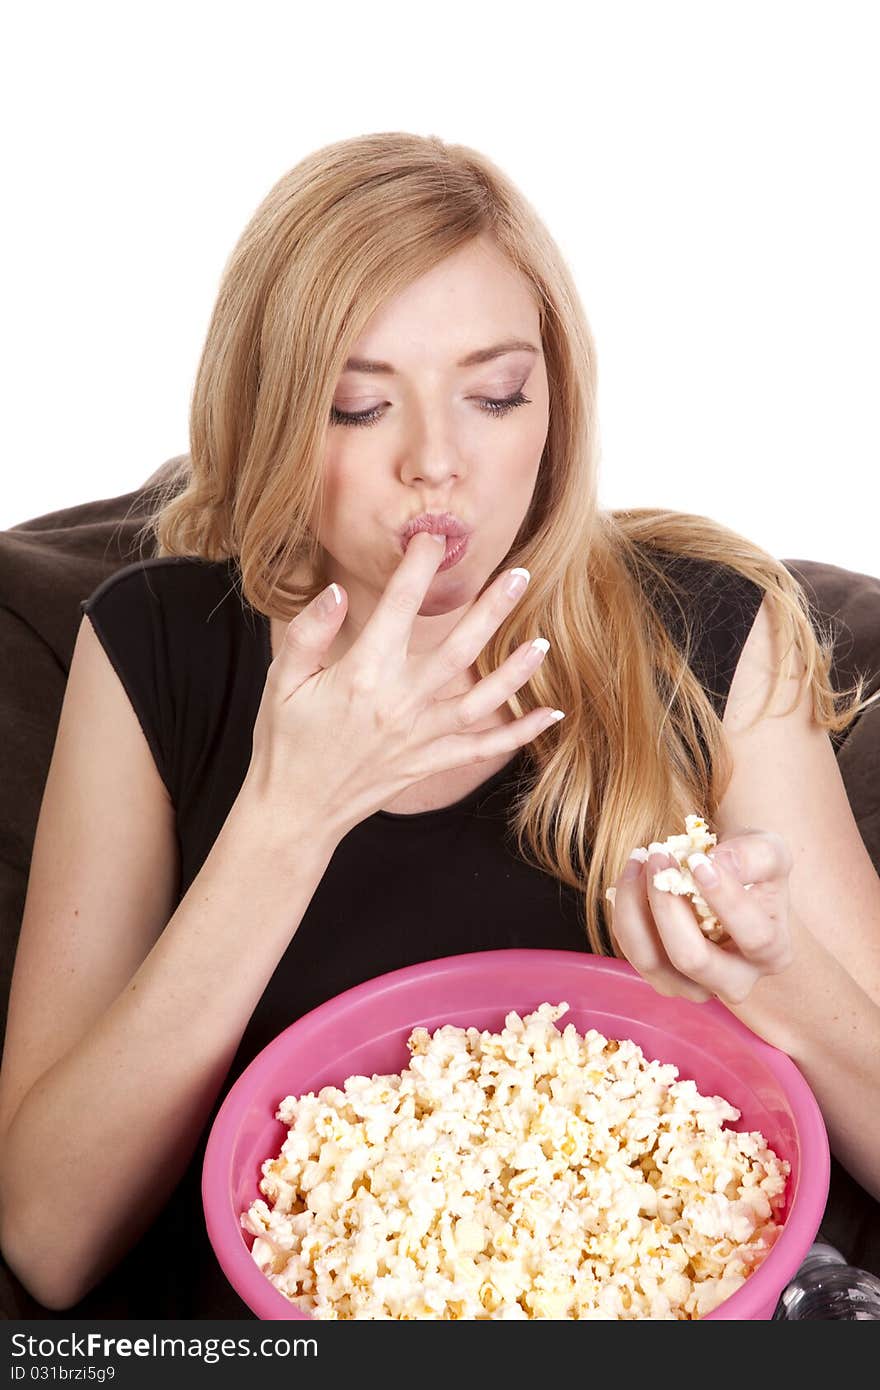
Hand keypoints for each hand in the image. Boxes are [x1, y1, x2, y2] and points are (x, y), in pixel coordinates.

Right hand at [244, 530, 563, 840]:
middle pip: (457, 649)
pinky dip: (519, 734)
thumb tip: (336, 591)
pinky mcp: (428, 762)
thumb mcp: (282, 680)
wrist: (294, 811)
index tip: (434, 538)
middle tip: (522, 575)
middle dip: (492, 609)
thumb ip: (309, 633)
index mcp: (361, 675)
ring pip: (481, 700)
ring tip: (545, 642)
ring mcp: (418, 736)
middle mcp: (398, 703)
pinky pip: (482, 748)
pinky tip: (550, 715)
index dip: (418, 567)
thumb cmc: (283, 741)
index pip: (398, 607)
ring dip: (515, 671)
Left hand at [608, 828, 794, 1004]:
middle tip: (659, 857)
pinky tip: (635, 874)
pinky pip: (633, 949)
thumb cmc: (753, 869)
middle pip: (692, 958)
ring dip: (636, 906)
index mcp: (773, 954)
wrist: (731, 887)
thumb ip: (754, 855)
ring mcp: (695, 987)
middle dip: (667, 906)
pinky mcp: (662, 978)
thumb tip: (717, 863)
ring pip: (652, 960)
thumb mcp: (768, 850)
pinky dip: (626, 909)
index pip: (754, 937)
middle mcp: (735, 982)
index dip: (725, 899)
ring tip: (642, 861)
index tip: (698, 859)